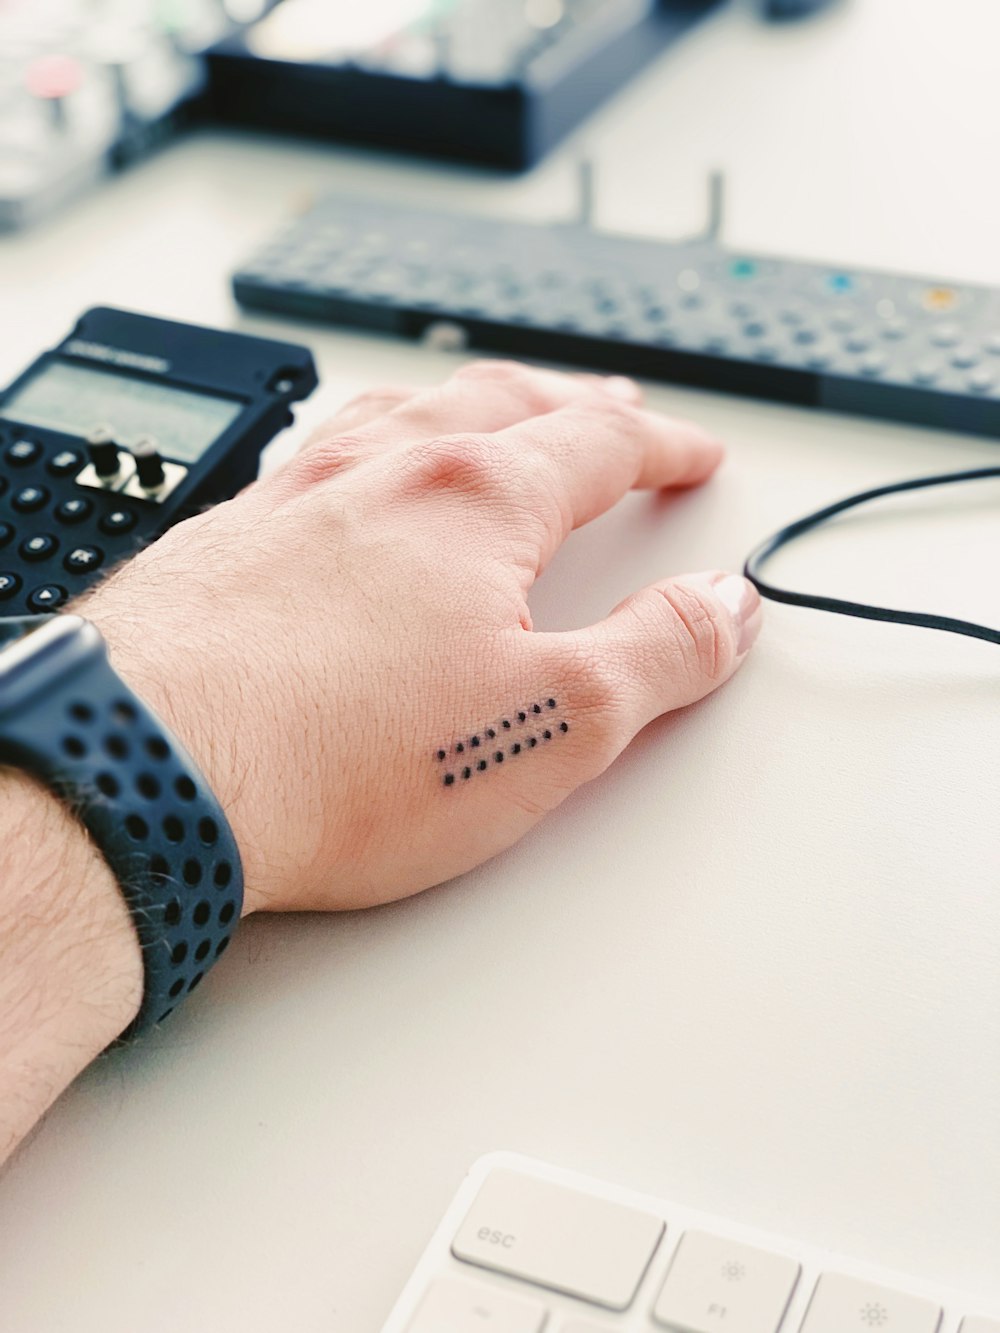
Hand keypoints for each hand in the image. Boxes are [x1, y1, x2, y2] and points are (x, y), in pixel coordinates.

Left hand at [82, 361, 760, 914]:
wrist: (149, 771)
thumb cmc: (336, 759)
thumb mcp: (552, 724)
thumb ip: (658, 656)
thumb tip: (725, 604)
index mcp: (474, 499)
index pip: (599, 442)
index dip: (663, 445)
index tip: (694, 454)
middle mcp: (381, 470)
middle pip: (501, 403)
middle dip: (573, 404)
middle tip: (612, 409)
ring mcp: (295, 494)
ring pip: (404, 410)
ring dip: (470, 403)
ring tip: (496, 411)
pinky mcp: (230, 536)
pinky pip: (323, 450)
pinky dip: (375, 440)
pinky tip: (360, 471)